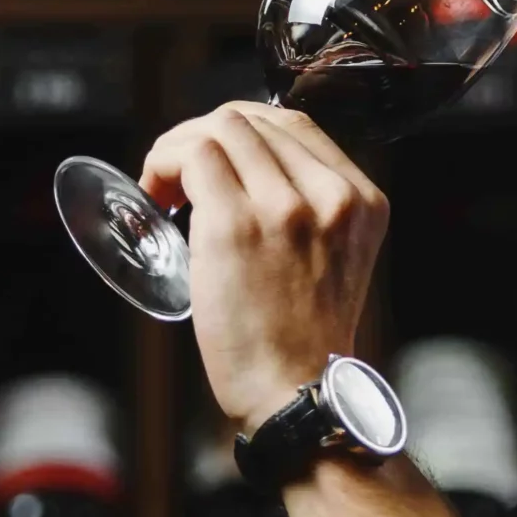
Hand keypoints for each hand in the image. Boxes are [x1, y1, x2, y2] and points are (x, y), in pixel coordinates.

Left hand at [139, 102, 388, 431]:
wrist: (296, 396)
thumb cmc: (301, 342)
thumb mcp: (334, 261)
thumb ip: (312, 214)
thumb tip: (248, 175)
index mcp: (361, 201)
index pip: (295, 127)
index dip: (243, 131)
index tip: (214, 159)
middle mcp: (330, 195)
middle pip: (253, 120)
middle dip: (204, 135)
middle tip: (178, 176)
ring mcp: (284, 206)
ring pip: (220, 129)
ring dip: (178, 148)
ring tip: (163, 186)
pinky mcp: (236, 224)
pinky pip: (194, 157)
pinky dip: (163, 164)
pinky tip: (155, 194)